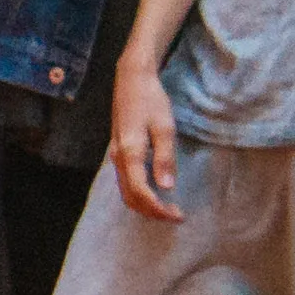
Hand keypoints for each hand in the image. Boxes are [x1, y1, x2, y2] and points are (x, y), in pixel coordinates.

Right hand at [106, 57, 183, 224]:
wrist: (131, 79)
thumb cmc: (150, 100)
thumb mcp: (164, 127)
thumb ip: (165, 158)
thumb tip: (167, 187)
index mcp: (130, 153)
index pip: (142, 192)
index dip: (159, 208)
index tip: (178, 215)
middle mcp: (118, 158)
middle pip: (131, 198)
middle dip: (152, 212)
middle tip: (175, 215)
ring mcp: (116, 156)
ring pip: (126, 192)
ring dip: (145, 205)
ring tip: (167, 208)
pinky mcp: (118, 152)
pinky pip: (125, 182)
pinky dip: (139, 194)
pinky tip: (155, 192)